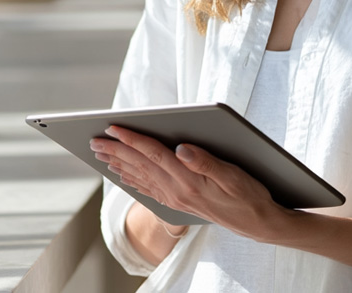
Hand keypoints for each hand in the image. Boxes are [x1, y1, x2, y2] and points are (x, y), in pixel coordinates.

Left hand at [89, 124, 281, 238]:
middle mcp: (177, 192)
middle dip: (116, 150)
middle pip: (140, 165)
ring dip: (119, 164)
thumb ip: (206, 161)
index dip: (132, 139)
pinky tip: (123, 174)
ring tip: (100, 153)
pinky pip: (148, 189)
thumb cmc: (249, 195)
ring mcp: (176, 200)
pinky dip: (132, 179)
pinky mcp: (178, 203)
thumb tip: (181, 147)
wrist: (258, 224)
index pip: (154, 154)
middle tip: (93, 139)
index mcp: (189, 181)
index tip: (112, 126)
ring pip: (140, 177)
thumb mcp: (233, 175)